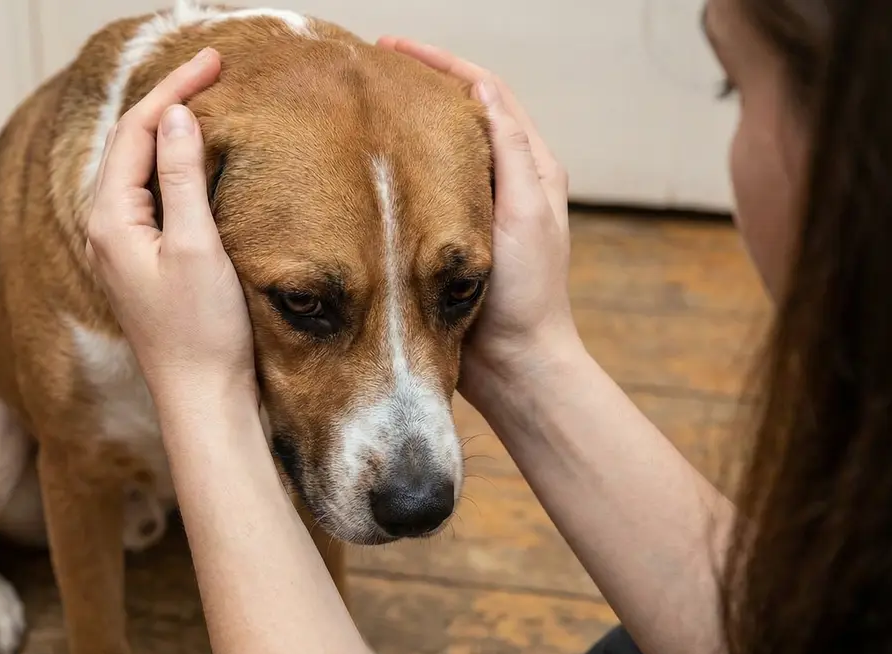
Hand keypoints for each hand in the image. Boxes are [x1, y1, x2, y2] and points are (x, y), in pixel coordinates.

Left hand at [85, 48, 256, 405]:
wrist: (202, 400)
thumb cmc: (201, 332)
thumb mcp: (197, 246)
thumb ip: (181, 177)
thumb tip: (175, 115)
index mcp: (108, 220)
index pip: (137, 131)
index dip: (174, 89)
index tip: (215, 60)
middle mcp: (103, 229)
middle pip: (131, 143)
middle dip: (168, 100)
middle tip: (213, 67)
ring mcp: (118, 247)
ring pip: (137, 166)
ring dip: (168, 128)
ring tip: (204, 97)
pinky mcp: (139, 261)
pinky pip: (148, 193)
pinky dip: (171, 163)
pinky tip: (194, 155)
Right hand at [377, 37, 580, 381]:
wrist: (515, 365)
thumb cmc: (527, 296)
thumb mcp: (525, 215)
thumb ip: (510, 154)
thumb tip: (482, 92)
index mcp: (529, 168)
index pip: (484, 94)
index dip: (441, 66)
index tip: (394, 50)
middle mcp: (503, 182)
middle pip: (457, 114)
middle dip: (416, 87)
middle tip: (368, 73)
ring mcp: (473, 210)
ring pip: (436, 149)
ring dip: (403, 125)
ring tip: (361, 109)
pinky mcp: (447, 239)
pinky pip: (420, 188)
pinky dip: (396, 168)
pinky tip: (364, 167)